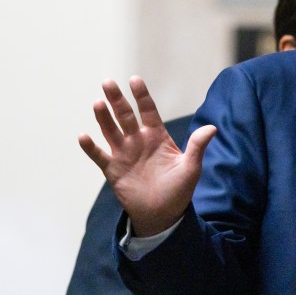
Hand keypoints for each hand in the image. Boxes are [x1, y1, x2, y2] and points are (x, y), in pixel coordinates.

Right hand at [78, 76, 216, 236]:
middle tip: (108, 82)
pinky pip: (99, 156)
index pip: (148, 111)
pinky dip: (90, 147)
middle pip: (126, 116)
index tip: (135, 80)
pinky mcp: (113, 170)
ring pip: (111, 131)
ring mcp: (124, 154)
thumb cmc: (179, 189)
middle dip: (117, 100)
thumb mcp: (191, 168)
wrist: (163, 214)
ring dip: (103, 118)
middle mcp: (138, 141)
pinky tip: (83, 136)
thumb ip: (197, 146)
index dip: (141, 96)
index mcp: (157, 137)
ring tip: (98, 103)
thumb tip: (212, 128)